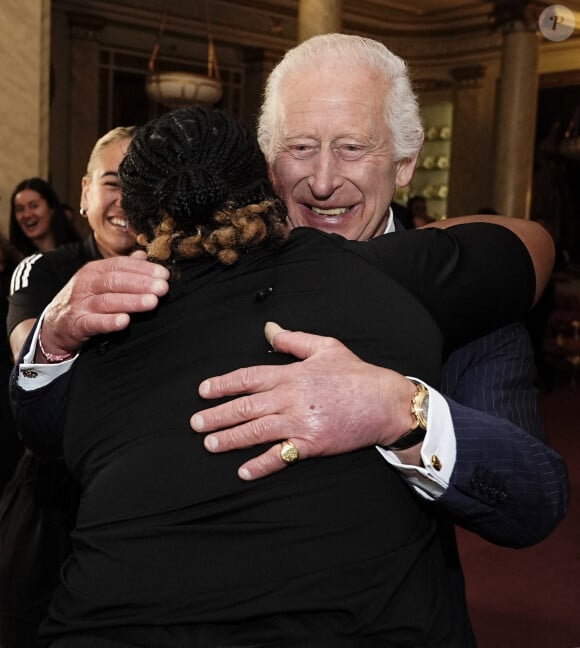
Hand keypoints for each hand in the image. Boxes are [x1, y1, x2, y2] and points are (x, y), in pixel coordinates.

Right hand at [38, 252, 168, 358]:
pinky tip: (124, 322)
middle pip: (116, 280)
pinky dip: (109, 322)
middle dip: (141, 283)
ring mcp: (80, 304)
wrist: (54, 324)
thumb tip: (144, 254)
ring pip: (107, 300)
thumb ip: (123, 268)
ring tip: (152, 302)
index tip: (164, 274)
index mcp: (95, 270)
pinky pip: (94, 322)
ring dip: (131, 301)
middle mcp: (87, 284)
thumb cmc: (84, 300)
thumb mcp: (100, 280)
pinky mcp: (77, 324)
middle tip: (163, 288)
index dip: (143, 269)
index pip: (121, 265)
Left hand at [191, 322, 416, 479]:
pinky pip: (280, 456)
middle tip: (195, 423)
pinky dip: (261, 465)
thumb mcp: (325, 347)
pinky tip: (243, 471)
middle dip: (217, 415)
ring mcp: (300, 423)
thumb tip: (268, 330)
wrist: (385, 402)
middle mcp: (291, 398)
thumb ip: (292, 340)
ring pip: (256, 431)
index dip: (223, 384)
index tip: (203, 391)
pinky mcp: (312, 444)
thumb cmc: (356, 373)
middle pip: (245, 407)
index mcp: (291, 374)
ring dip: (230, 438)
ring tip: (209, 444)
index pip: (248, 378)